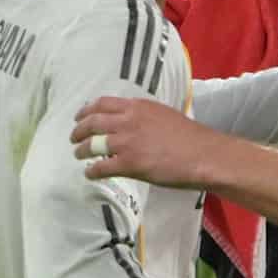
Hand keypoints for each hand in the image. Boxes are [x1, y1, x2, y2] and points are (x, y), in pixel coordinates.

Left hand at [70, 97, 220, 187]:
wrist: (203, 155)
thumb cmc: (190, 137)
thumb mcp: (164, 115)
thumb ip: (144, 117)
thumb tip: (132, 124)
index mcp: (138, 106)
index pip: (103, 103)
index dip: (87, 110)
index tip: (80, 116)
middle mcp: (128, 120)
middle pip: (93, 122)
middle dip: (79, 130)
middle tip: (74, 137)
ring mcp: (126, 142)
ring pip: (92, 144)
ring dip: (82, 150)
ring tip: (79, 155)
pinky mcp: (129, 164)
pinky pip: (101, 167)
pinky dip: (92, 171)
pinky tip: (90, 173)